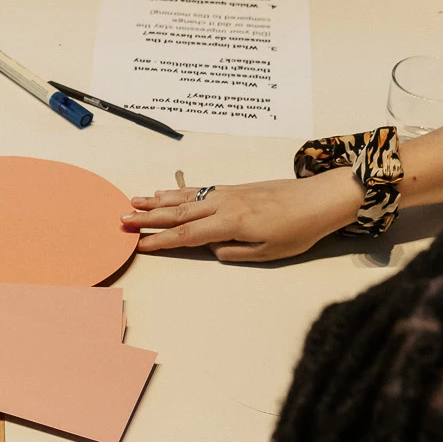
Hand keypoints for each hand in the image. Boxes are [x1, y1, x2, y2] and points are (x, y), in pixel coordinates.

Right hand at [123, 169, 361, 260]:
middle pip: (178, 212)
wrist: (320, 199)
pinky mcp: (233, 188)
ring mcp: (227, 193)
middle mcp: (224, 205)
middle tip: (121, 218)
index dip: (161, 240)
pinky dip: (178, 191)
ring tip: (133, 201)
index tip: (139, 244)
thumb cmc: (298, 229)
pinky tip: (166, 191)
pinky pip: (198, 190)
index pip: (188, 234)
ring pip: (185, 197)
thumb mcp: (269, 252)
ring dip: (157, 200)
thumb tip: (211, 248)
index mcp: (231, 223)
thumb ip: (235, 252)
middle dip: (148, 217)